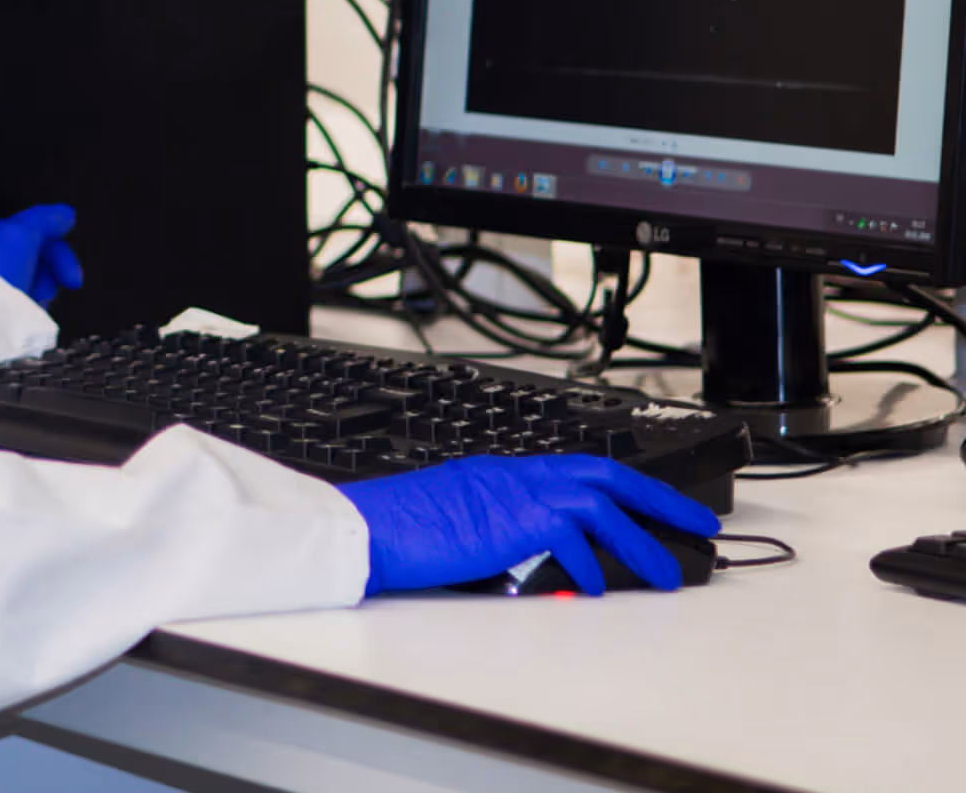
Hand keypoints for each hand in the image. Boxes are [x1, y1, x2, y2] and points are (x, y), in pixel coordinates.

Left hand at [0, 204, 82, 307]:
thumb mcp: (21, 233)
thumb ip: (44, 218)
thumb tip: (63, 213)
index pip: (26, 231)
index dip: (54, 250)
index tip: (69, 272)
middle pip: (28, 260)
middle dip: (46, 275)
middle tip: (48, 291)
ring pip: (24, 286)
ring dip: (37, 294)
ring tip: (31, 304)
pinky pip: (15, 308)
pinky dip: (24, 312)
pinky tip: (22, 318)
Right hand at [339, 454, 720, 595]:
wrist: (364, 527)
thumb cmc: (396, 530)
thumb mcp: (458, 522)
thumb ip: (502, 531)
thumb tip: (542, 565)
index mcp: (500, 472)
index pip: (577, 471)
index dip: (625, 488)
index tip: (656, 505)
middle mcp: (513, 474)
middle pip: (605, 476)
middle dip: (658, 499)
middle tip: (697, 521)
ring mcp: (514, 492)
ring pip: (602, 508)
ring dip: (641, 542)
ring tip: (666, 575)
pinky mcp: (514, 519)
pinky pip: (573, 541)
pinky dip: (592, 568)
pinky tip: (596, 590)